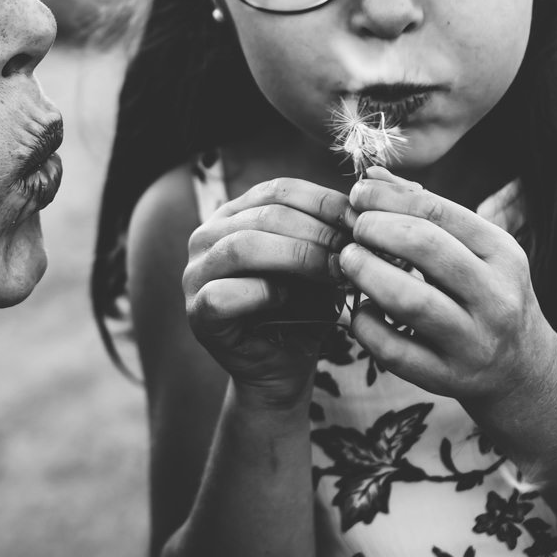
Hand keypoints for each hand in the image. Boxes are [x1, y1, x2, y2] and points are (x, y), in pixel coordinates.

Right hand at [182, 176, 349, 409]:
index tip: (360, 220)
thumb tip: (361, 214)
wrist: (283, 368)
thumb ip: (328, 236)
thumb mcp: (319, 264)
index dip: (323, 201)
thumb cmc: (303, 310)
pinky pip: (224, 295)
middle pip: (264, 215)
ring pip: (242, 247)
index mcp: (235, 214)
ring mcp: (196, 274)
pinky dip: (262, 293)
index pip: (278, 189)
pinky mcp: (196, 313)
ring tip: (333, 272)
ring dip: (297, 257)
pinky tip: (288, 300)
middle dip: (316, 231)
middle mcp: (207, 236)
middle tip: (353, 250)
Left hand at [338, 169, 556, 411]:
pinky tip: (359, 310)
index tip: (358, 195)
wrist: (522, 368)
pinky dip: (364, 324)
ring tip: (348, 261)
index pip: (438, 211)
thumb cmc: (486, 294)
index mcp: (503, 253)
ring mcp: (473, 341)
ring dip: (366, 273)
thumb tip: (372, 177)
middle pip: (425, 247)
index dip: (388, 199)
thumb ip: (426, 211)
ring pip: (410, 300)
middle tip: (353, 230)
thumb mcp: (474, 250)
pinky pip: (393, 350)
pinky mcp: (448, 378)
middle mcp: (495, 297)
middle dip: (376, 230)